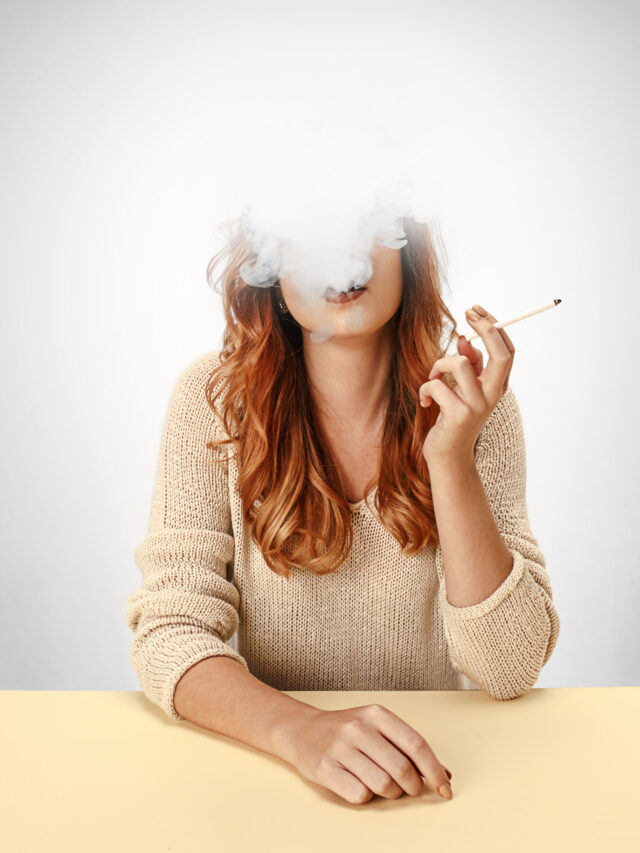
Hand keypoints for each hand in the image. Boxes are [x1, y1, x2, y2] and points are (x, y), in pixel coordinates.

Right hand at [279, 704, 452, 804]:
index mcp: (377, 714)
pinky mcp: (325, 768)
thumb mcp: (377, 728)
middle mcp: (358, 728)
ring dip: (390, 794)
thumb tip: (443, 775)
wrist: (301, 730)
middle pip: (402, 769)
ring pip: (383, 785)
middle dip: (412, 787)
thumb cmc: (347, 731)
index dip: (434, 770)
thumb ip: (407, 748)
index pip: (416, 744)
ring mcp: (340, 748)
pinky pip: (360, 795)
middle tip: (408, 789)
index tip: (444, 788)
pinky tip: (359, 785)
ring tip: (383, 786)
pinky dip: (366, 797)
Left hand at [419, 304, 514, 466]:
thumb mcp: (464, 390)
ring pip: (458, 363)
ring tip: (432, 381)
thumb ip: (468, 366)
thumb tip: (463, 340)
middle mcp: (492, 394)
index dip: (494, 326)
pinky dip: (425, 390)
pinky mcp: (457, 415)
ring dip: (438, 366)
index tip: (475, 311)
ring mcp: (477, 405)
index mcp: (497, 386)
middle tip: (466, 315)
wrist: (448, 456)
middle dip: (484, 328)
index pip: (507, 350)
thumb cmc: (453, 418)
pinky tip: (426, 404)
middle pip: (499, 352)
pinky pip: (436, 385)